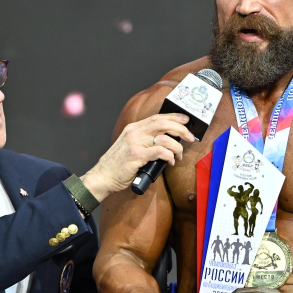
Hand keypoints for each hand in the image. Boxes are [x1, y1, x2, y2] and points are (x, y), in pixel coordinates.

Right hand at [81, 114, 195, 200]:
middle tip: (190, 137)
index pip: (157, 117)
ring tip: (178, 156)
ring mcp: (135, 143)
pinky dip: (169, 156)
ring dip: (177, 147)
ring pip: (165, 139)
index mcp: (133, 128)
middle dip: (180, 129)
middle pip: (163, 124)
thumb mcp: (129, 146)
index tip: (186, 120)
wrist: (102, 176)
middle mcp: (134, 132)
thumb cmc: (117, 165)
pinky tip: (170, 162)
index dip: (174, 117)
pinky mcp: (137, 156)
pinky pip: (160, 152)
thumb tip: (166, 141)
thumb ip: (144, 141)